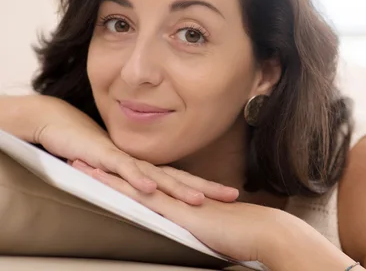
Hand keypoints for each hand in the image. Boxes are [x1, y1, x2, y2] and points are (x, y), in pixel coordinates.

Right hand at [20, 95, 238, 203]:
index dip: (207, 187)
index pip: (183, 179)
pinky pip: (123, 170)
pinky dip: (137, 179)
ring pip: (157, 176)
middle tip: (233, 196)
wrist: (62, 124)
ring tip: (200, 199)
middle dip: (207, 188)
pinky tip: (150, 189)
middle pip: (179, 178)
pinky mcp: (105, 157)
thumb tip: (155, 195)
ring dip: (178, 188)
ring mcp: (126, 159)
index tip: (232, 195)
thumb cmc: (91, 149)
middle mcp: (142, 162)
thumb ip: (136, 180)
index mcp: (148, 166)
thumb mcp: (118, 169)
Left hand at [72, 160, 296, 264]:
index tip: (108, 171)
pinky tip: (97, 178)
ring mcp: (174, 199)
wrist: (261, 231)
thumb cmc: (244, 236)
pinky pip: (138, 194)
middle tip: (83, 157)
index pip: (150, 188)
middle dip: (110, 169)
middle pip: (136, 178)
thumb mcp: (216, 232)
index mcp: (183, 202)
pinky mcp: (174, 208)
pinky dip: (116, 184)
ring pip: (131, 181)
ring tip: (78, 162)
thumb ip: (203, 228)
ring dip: (104, 172)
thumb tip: (198, 231)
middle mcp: (175, 196)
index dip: (127, 178)